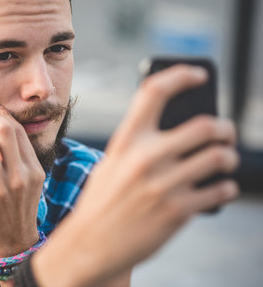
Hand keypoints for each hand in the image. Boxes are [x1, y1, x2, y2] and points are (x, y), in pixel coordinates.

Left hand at [0, 103, 45, 257]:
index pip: (18, 131)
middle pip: (4, 131)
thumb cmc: (19, 205)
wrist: (13, 241)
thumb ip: (20, 156)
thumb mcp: (30, 181)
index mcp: (33, 171)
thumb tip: (1, 123)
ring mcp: (0, 189)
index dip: (3, 116)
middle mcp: (19, 178)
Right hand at [32, 64, 239, 286]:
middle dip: (224, 127)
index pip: (154, 91)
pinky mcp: (177, 212)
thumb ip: (139, 145)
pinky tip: (221, 188)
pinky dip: (226, 187)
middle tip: (225, 132)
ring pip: (220, 156)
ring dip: (229, 157)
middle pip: (205, 125)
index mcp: (125, 140)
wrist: (90, 244)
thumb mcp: (111, 163)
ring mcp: (163, 185)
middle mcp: (145, 158)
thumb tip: (183, 128)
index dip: (181, 75)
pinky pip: (221, 190)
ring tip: (225, 160)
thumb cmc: (102, 200)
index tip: (200, 75)